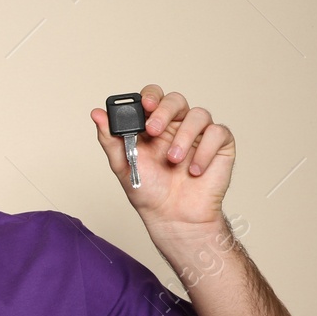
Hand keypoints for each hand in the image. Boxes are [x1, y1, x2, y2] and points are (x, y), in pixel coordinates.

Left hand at [91, 85, 234, 236]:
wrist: (174, 219)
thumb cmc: (150, 193)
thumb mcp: (124, 165)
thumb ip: (111, 139)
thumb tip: (96, 113)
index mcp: (154, 126)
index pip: (153, 98)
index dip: (150, 96)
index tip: (144, 105)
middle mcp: (177, 126)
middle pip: (176, 100)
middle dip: (164, 112)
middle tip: (153, 131)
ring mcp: (200, 135)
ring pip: (199, 114)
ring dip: (184, 136)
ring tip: (173, 161)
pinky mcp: (220, 146)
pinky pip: (218, 132)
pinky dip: (205, 150)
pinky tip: (195, 170)